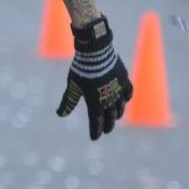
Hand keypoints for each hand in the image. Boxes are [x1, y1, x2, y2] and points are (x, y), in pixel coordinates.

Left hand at [56, 16, 132, 140]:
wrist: (95, 51)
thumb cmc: (81, 68)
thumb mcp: (73, 85)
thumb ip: (69, 101)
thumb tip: (60, 114)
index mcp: (95, 102)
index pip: (96, 121)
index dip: (95, 130)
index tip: (94, 137)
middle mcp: (108, 98)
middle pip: (109, 116)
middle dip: (107, 125)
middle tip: (106, 131)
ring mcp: (118, 89)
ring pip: (120, 106)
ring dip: (117, 113)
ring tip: (115, 117)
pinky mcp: (124, 79)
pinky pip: (128, 92)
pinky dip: (126, 98)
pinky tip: (124, 100)